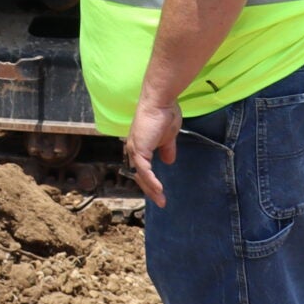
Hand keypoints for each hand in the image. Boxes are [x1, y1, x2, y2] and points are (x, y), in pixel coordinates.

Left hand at [125, 92, 181, 207]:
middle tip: (161, 201)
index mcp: (140, 146)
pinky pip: (144, 170)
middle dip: (150, 190)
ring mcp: (135, 150)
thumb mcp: (169, 137)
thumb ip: (167, 149)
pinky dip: (151, 181)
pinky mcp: (139, 149)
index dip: (150, 181)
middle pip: (140, 176)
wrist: (160, 102)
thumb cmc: (164, 114)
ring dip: (151, 189)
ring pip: (141, 176)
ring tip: (161, 200)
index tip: (159, 192)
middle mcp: (134, 149)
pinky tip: (159, 189)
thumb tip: (169, 161)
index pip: (142, 169)